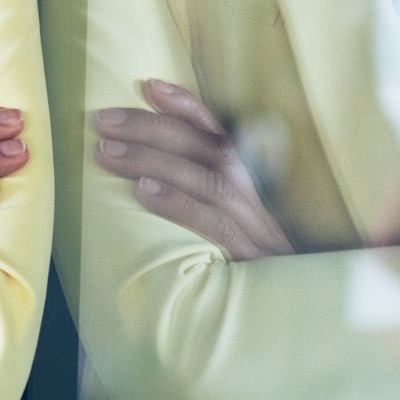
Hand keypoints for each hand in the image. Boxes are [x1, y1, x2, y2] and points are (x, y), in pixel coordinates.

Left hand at [93, 79, 293, 260]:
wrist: (297, 316)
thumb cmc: (252, 269)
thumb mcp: (233, 228)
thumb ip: (202, 197)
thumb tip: (145, 172)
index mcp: (252, 187)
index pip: (220, 133)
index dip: (187, 106)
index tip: (149, 84)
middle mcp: (256, 200)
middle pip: (206, 149)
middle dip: (151, 127)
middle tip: (102, 120)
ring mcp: (255, 229)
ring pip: (205, 179)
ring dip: (152, 160)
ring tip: (106, 152)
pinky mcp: (250, 259)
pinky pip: (212, 223)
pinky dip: (177, 204)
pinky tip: (142, 193)